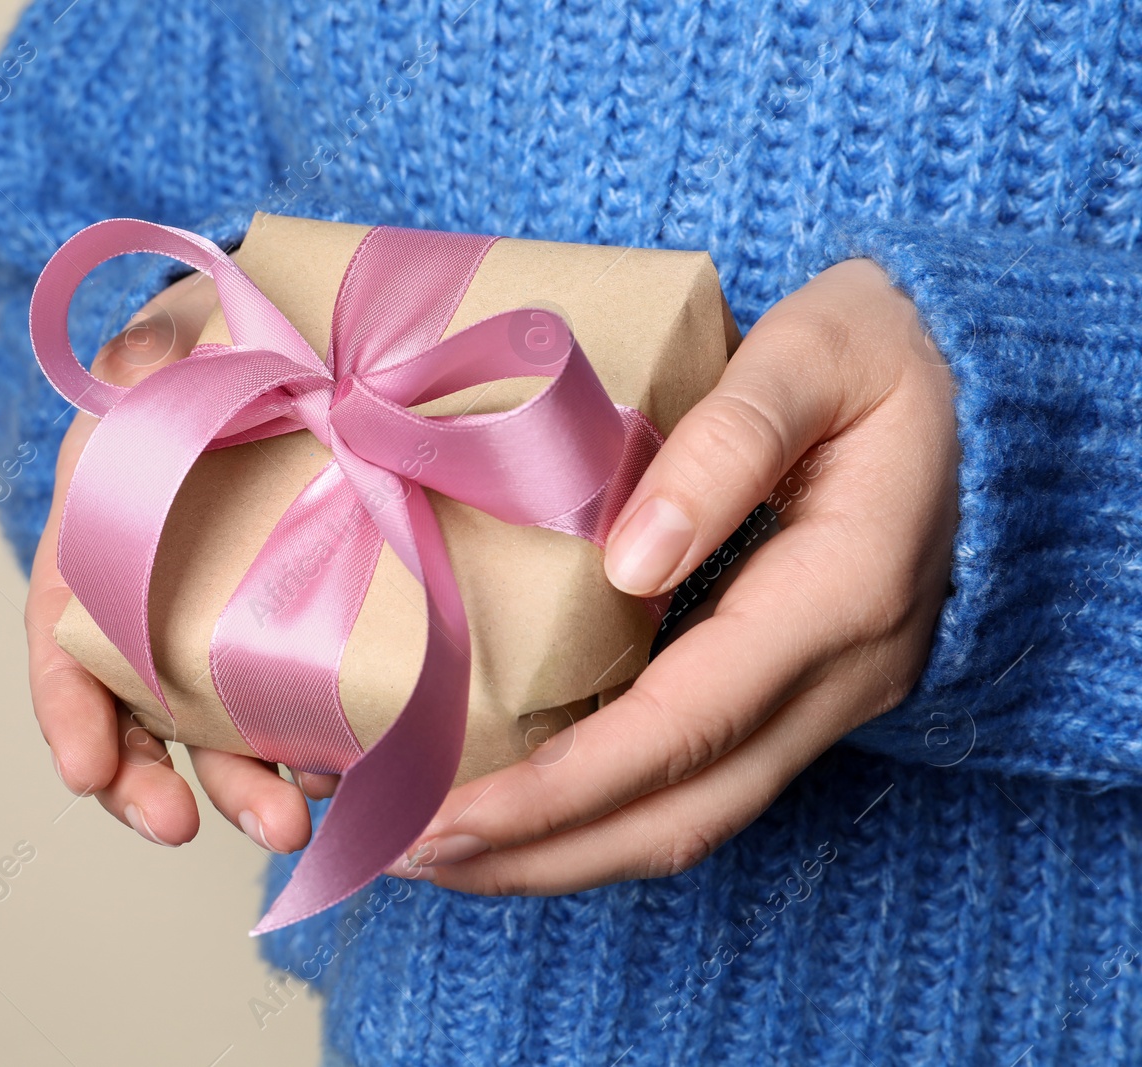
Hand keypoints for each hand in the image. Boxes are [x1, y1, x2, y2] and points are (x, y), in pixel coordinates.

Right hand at [27, 270, 337, 853]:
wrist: (284, 366)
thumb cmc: (207, 365)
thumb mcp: (169, 351)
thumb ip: (145, 363)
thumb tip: (138, 364)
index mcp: (97, 553)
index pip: (61, 644)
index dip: (66, 712)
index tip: (85, 771)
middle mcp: (151, 612)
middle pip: (135, 719)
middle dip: (155, 785)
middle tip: (188, 826)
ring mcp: (222, 634)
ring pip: (217, 734)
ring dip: (244, 789)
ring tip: (290, 823)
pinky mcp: (294, 639)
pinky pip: (296, 708)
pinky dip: (313, 749)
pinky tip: (350, 771)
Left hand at [391, 258, 959, 892]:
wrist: (981, 386)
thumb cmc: (885, 350)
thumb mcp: (816, 353)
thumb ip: (729, 442)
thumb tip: (631, 559)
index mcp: (841, 595)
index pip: (682, 728)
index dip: (560, 788)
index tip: (446, 813)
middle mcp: (841, 678)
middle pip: (680, 816)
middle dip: (538, 854)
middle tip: (404, 851)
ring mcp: (829, 699)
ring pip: (691, 822)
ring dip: (562, 855)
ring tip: (439, 850)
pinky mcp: (801, 696)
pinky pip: (699, 785)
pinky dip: (602, 812)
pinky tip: (520, 802)